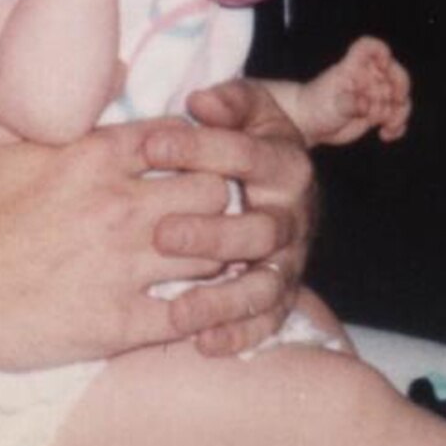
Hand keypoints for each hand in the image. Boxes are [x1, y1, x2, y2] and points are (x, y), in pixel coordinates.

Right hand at [0, 120, 234, 370]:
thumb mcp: (4, 138)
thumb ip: (58, 107)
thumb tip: (106, 73)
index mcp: (95, 156)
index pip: (183, 141)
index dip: (196, 153)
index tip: (193, 168)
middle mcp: (119, 205)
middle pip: (214, 192)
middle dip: (216, 201)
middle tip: (210, 216)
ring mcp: (123, 266)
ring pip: (213, 252)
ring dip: (216, 256)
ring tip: (210, 263)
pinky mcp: (119, 323)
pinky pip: (188, 315)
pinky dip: (199, 313)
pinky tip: (194, 310)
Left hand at [140, 79, 315, 356]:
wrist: (283, 171)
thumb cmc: (248, 131)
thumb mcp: (246, 107)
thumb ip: (228, 103)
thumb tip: (202, 101)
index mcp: (285, 163)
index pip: (246, 154)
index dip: (200, 148)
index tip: (151, 146)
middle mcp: (293, 216)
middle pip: (259, 230)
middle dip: (210, 234)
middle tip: (162, 235)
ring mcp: (290, 260)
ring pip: (263, 286)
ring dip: (222, 301)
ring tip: (179, 311)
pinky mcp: (282, 294)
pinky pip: (266, 322)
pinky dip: (239, 335)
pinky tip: (204, 344)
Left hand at [297, 36, 411, 145]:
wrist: (310, 123)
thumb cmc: (316, 104)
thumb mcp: (330, 103)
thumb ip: (350, 103)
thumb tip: (366, 105)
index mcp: (354, 66)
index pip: (370, 47)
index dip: (381, 51)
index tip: (384, 65)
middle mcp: (368, 78)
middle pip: (396, 74)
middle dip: (401, 90)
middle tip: (396, 103)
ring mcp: (374, 95)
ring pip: (400, 99)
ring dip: (399, 114)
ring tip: (385, 126)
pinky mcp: (377, 112)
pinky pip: (396, 117)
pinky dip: (397, 126)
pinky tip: (385, 135)